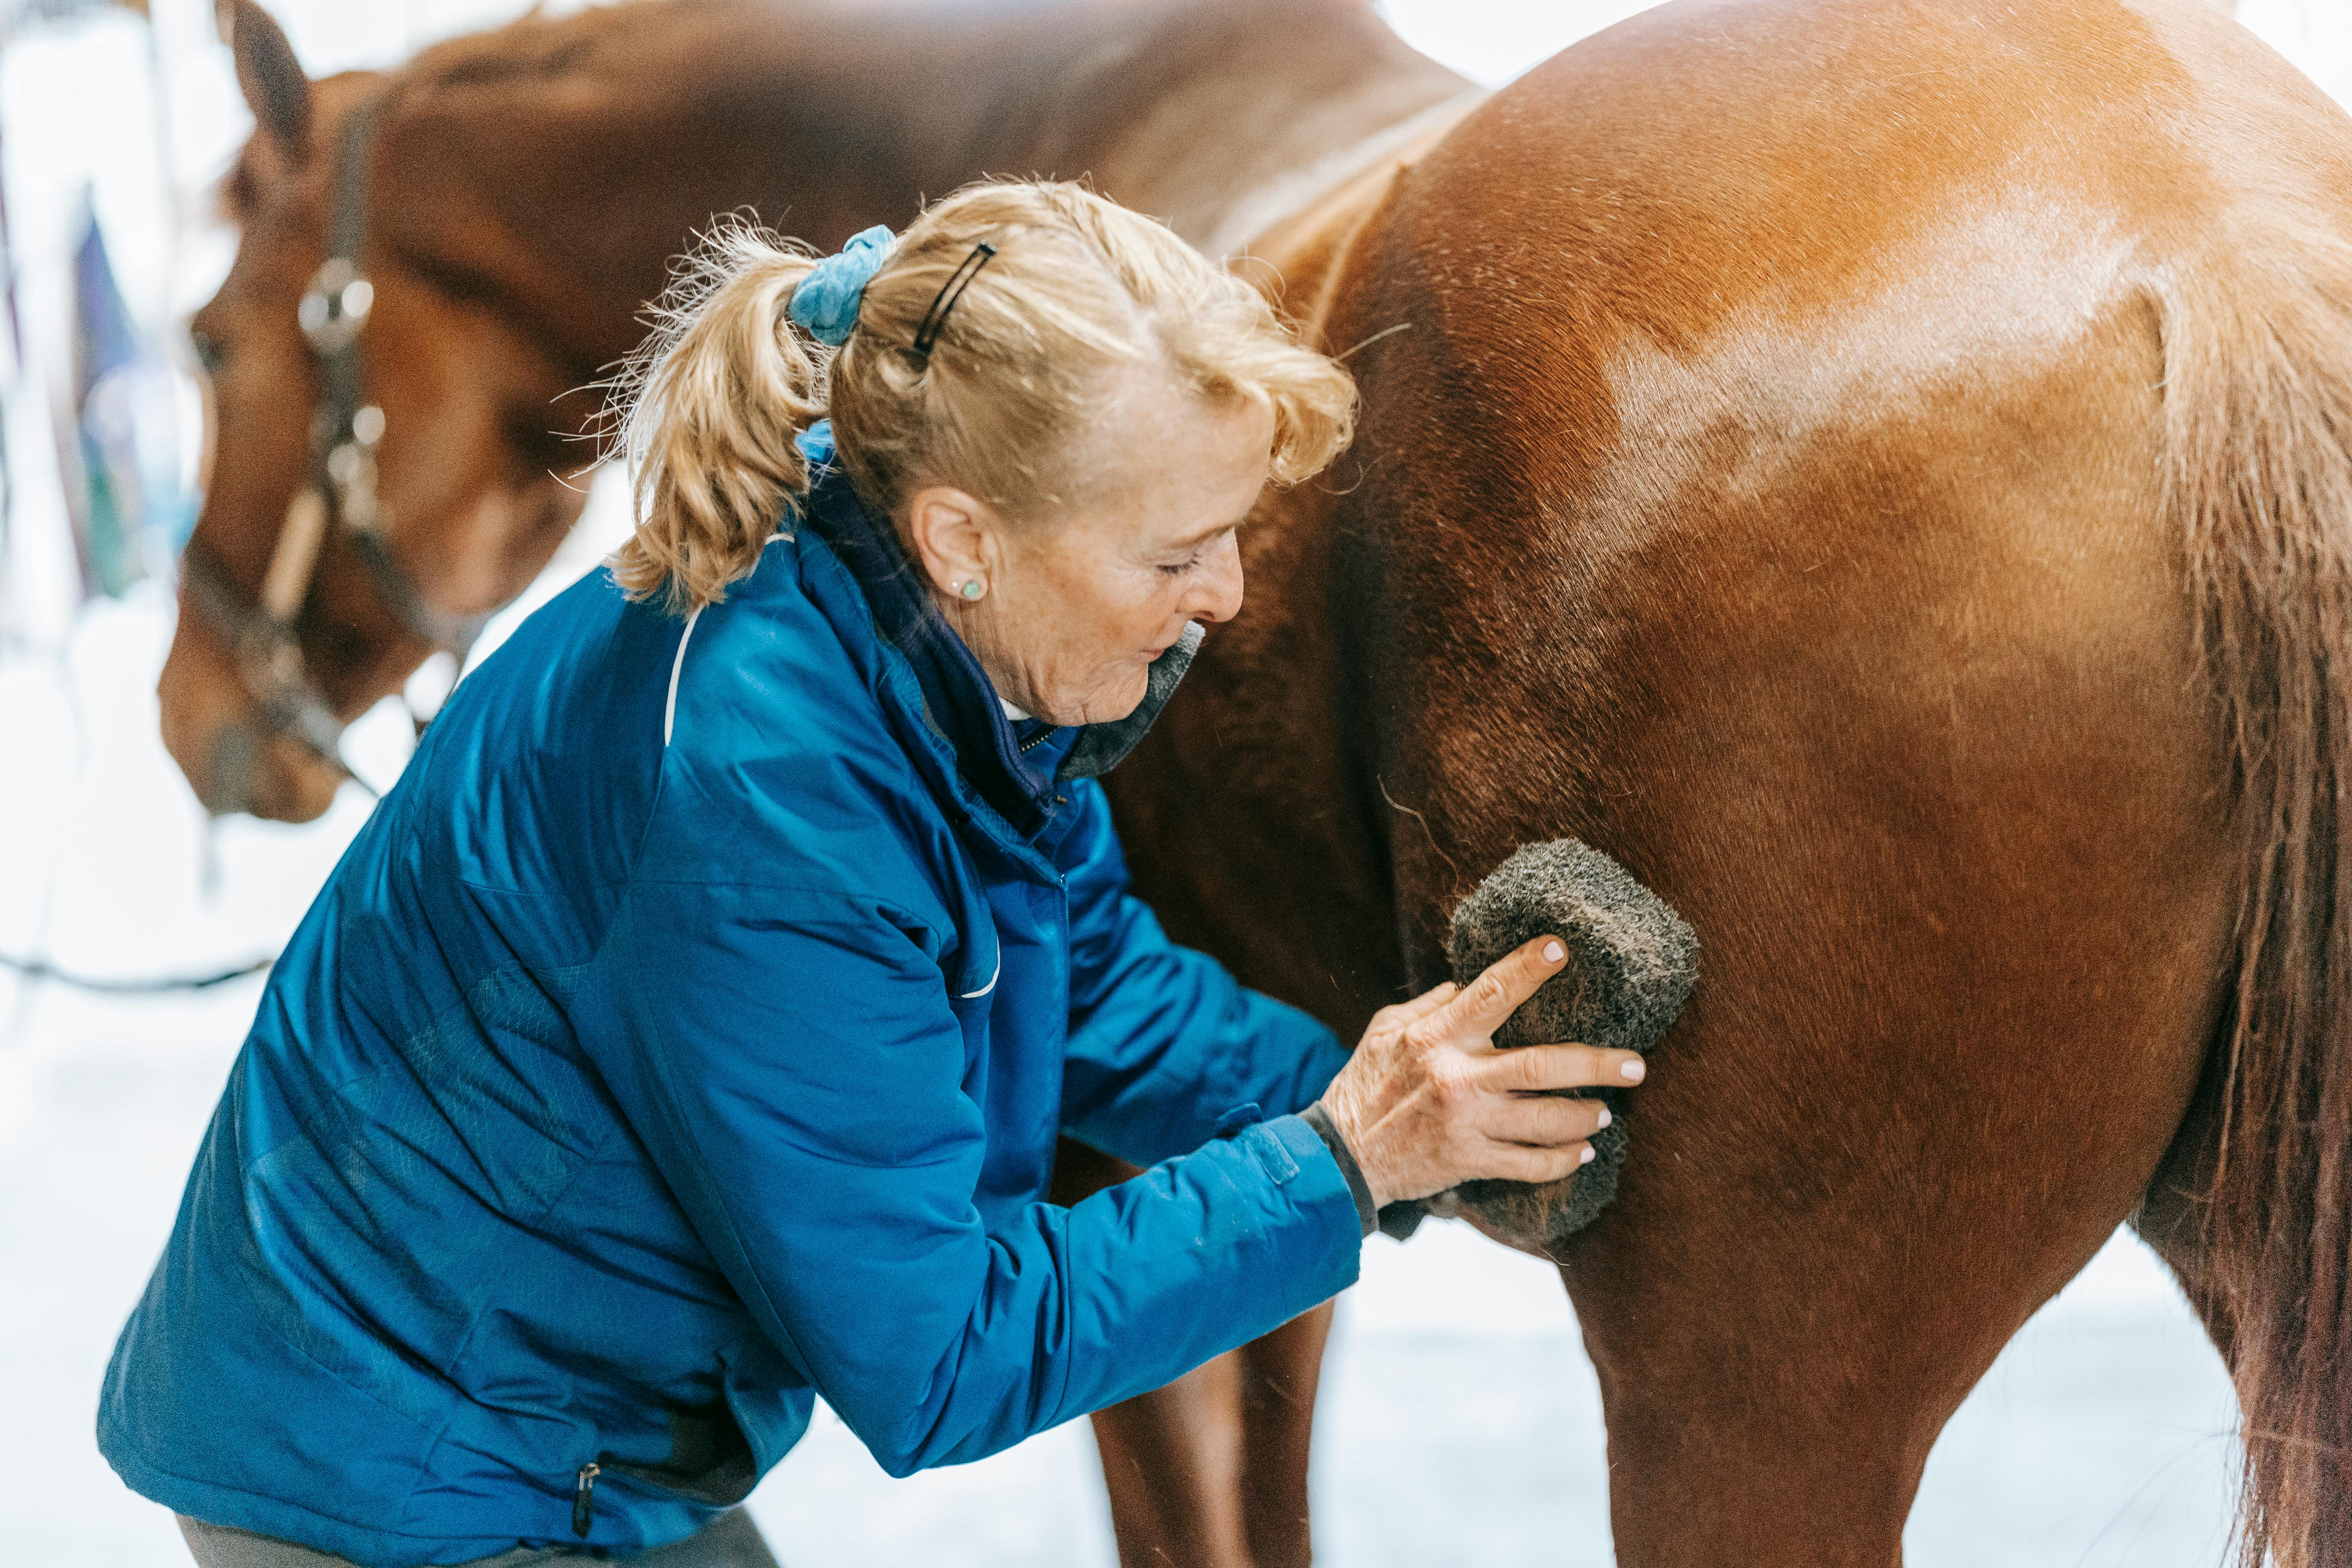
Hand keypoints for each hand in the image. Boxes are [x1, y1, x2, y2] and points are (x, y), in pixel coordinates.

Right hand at [1318, 935, 1648, 1208]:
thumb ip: (1429, 1006)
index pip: (1490, 993)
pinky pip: (1530, 1165)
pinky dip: (1563, 1160)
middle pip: (1540, 1066)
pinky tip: (1582, 1151)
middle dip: (1596, 1064)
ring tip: (1608, 1111)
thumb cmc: (1364, 1087)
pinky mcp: (1469, 1163)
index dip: (1527, 969)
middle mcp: (1456, 1078)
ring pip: (1545, 1121)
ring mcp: (1466, 1124)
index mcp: (1435, 1037)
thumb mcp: (1384, 1031)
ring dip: (1585, 1116)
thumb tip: (1467, 985)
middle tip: (1636, 1064)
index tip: (1561, 949)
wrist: (1340, 1159)